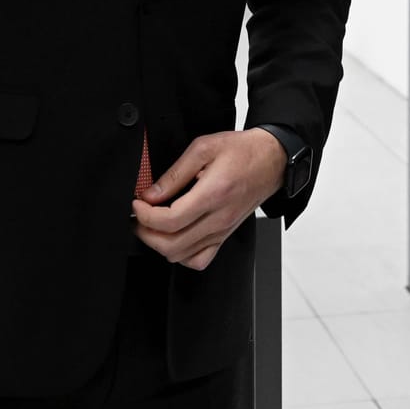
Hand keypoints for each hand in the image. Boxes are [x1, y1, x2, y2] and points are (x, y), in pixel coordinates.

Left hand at [130, 129, 286, 270]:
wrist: (272, 160)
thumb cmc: (243, 151)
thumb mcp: (204, 148)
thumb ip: (175, 173)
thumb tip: (151, 194)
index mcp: (213, 194)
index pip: (170, 220)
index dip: (145, 215)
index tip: (138, 204)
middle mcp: (218, 218)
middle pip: (172, 245)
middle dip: (146, 233)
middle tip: (139, 216)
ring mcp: (222, 231)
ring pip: (182, 256)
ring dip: (160, 244)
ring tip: (152, 226)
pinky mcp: (225, 236)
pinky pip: (199, 260)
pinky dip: (181, 255)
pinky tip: (174, 238)